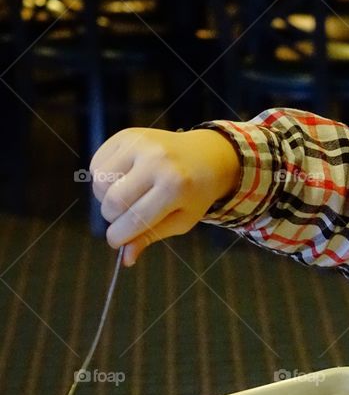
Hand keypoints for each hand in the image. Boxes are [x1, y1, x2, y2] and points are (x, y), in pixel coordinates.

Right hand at [90, 128, 240, 265]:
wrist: (205, 155)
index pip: (134, 220)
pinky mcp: (127, 135)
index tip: (117, 241)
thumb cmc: (194, 193)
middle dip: (113, 217)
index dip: (119, 237)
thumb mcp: (181, 219)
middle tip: (126, 217)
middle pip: (111, 202)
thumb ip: (151, 236)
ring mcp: (140, 144)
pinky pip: (96, 164)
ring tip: (128, 195)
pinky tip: (123, 178)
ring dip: (106, 196)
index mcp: (175, 187)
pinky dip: (103, 178)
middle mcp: (157, 161)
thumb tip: (125, 259)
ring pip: (99, 183)